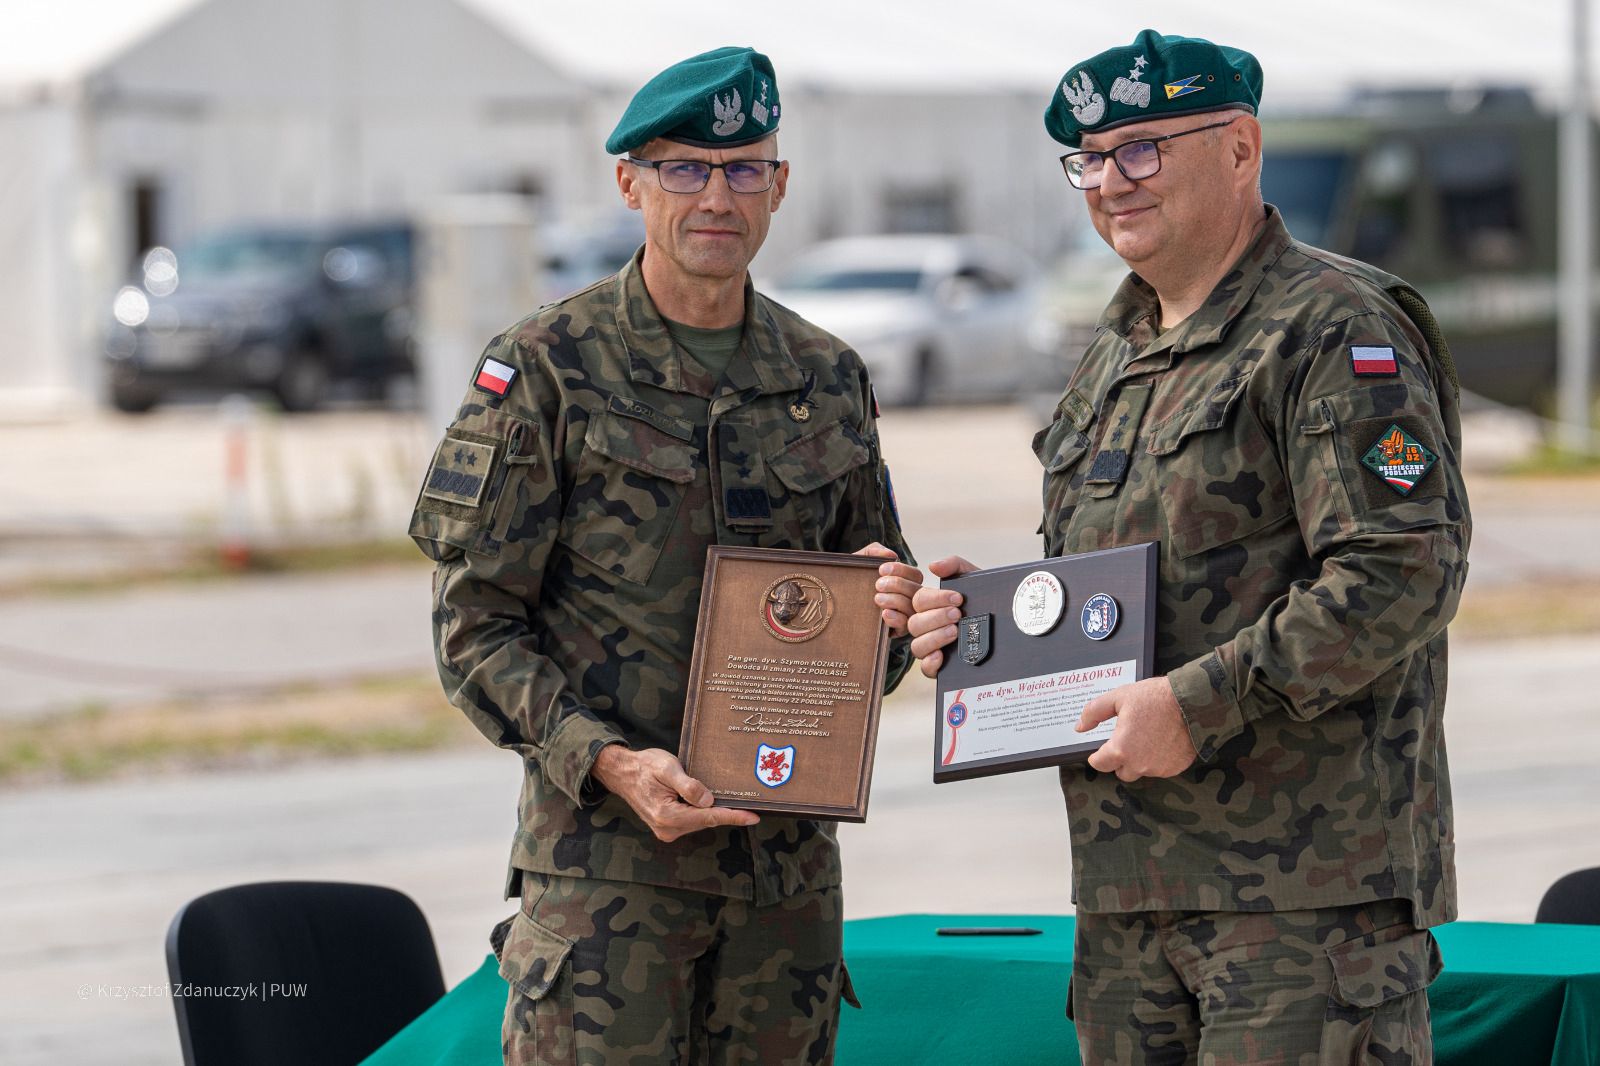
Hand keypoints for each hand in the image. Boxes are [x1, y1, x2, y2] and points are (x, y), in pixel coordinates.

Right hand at [591, 746, 758, 841]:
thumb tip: (709, 802)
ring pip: (700, 821)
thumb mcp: (667, 768)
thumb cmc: (644, 766)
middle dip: (726, 812)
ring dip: (712, 811)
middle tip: (747, 802)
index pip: (709, 817)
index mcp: (668, 815)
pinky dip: (702, 812)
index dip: (733, 816)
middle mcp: (667, 828)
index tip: (753, 818)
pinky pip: (692, 821)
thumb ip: (688, 785)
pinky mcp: (667, 827)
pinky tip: (707, 801)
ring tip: (727, 799)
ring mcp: (666, 830)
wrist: (622, 773)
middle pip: (706, 820)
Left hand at [855, 542, 922, 638]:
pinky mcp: (895, 631)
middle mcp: (907, 597)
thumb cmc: (851, 579)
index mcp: (903, 581)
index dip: (902, 570)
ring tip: (877, 598)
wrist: (832, 600)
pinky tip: (883, 614)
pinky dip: (897, 619)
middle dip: (898, 585)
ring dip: (896, 601)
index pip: (915, 575)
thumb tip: (891, 555)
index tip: (881, 569)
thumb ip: (874, 552)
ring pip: (912, 608)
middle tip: (877, 585)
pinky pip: (905, 626)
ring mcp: (903, 615)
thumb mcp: (860, 562)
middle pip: (916, 591)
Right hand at [905, 556, 979, 678]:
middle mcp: (928, 628)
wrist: (1010, 623)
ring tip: (955, 631)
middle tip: (958, 614)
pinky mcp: (941, 668)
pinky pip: (926, 669)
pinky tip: (942, 655)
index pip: (919, 601)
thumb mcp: (973, 578)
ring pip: (917, 646)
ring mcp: (933, 648)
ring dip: (934, 637)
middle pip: (915, 624)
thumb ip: (954, 566)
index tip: (958, 599)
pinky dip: (930, 662)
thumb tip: (933, 566)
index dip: (935, 599)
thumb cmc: (987, 600)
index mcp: (931, 607)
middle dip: (936, 617)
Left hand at [1078, 677, 1197, 781]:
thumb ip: (1094, 713)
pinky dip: (1159, 759)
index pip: (1099, 764)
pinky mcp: (1175, 768)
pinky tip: (1163, 741)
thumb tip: (1080, 727)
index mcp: (1121, 749)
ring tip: (1148, 737)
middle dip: (1120, 759)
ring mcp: (1158, 769)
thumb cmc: (1155, 698)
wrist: (1192, 702)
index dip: (1098, 756)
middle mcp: (1139, 764)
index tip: (1101, 750)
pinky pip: (1160, 769)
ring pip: (1141, 770)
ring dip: (1140, 760)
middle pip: (1121, 772)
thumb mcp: (1119, 698)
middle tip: (1128, 740)